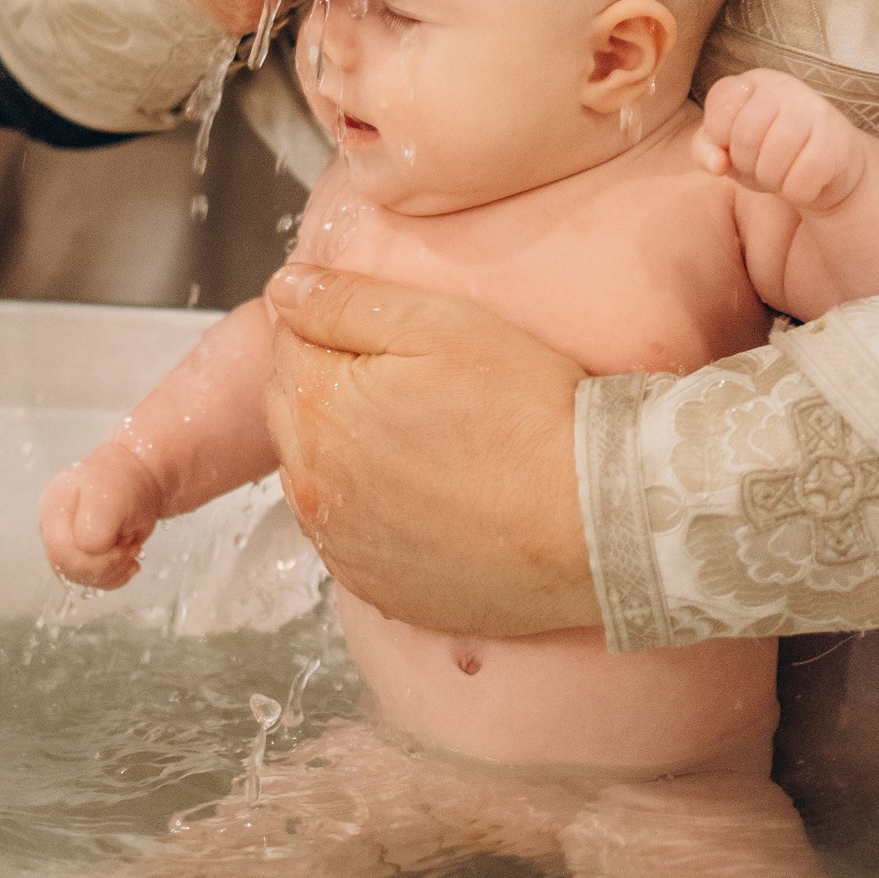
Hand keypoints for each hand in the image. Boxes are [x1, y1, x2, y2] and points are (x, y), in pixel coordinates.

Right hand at [40, 443, 163, 589]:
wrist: (136, 480)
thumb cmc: (122, 482)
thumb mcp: (112, 497)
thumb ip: (96, 527)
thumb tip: (89, 551)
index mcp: (54, 508)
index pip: (62, 552)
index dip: (96, 558)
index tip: (125, 543)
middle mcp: (54, 528)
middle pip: (67, 568)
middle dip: (106, 566)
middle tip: (130, 547)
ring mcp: (66, 543)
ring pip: (80, 578)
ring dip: (113, 571)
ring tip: (130, 547)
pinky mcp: (80, 557)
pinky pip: (93, 581)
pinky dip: (116, 577)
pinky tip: (128, 560)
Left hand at [261, 265, 598, 634]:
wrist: (592, 523)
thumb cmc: (526, 415)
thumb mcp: (439, 324)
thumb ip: (346, 303)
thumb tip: (285, 289)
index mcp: (318, 409)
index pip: (289, 346)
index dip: (336, 329)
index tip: (390, 337)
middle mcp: (311, 486)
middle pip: (296, 413)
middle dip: (336, 386)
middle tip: (415, 381)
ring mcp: (341, 546)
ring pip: (320, 475)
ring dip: (350, 450)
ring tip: (428, 438)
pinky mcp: (375, 588)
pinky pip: (351, 535)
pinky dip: (374, 511)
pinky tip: (431, 494)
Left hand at [697, 71, 868, 215]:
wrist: (831, 167)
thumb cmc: (770, 154)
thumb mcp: (730, 150)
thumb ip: (706, 149)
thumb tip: (717, 164)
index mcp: (754, 82)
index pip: (722, 101)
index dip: (720, 134)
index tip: (735, 144)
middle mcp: (785, 88)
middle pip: (745, 135)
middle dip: (748, 163)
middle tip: (762, 165)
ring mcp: (814, 111)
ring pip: (773, 160)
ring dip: (772, 180)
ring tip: (783, 173)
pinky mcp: (836, 141)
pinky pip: (800, 181)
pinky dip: (796, 192)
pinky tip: (805, 180)